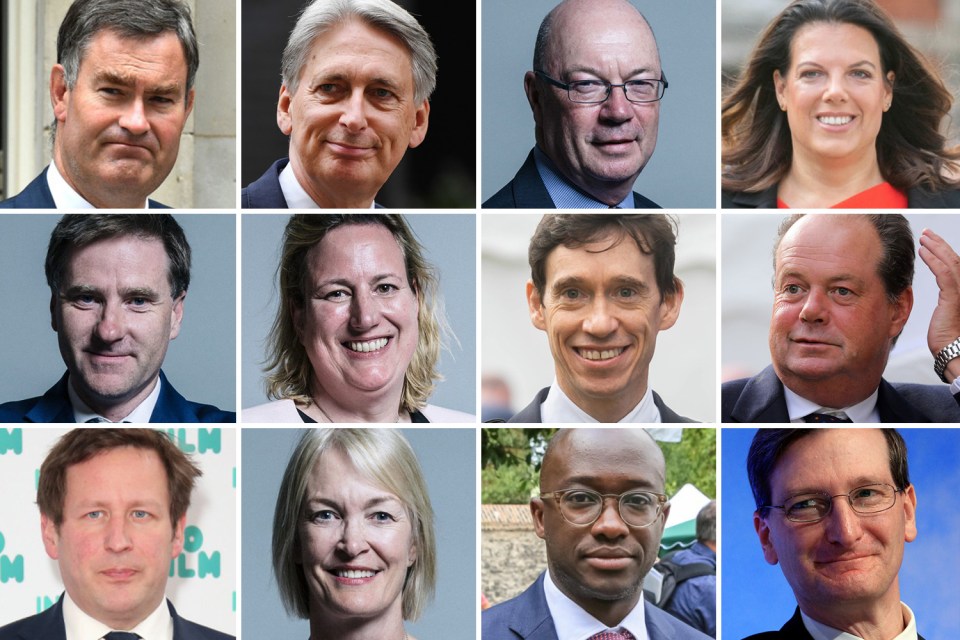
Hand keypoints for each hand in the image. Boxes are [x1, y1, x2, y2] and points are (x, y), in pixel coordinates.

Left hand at [919, 228, 959, 382]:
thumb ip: (946, 297)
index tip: (930, 242)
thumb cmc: (947, 337)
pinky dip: (933, 260)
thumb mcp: (946, 312)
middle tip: (927, 234)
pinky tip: (923, 252)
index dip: (943, 251)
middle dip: (940, 244)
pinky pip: (944, 274)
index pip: (955, 265)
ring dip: (936, 248)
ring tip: (924, 238)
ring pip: (950, 262)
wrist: (953, 351)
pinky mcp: (954, 298)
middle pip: (954, 259)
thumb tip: (936, 289)